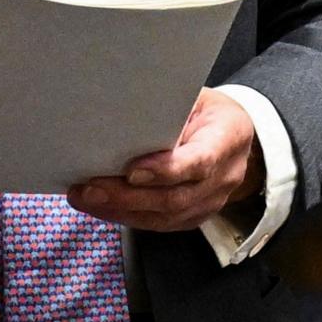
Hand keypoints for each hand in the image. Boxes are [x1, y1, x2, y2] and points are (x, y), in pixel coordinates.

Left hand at [70, 89, 263, 232]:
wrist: (237, 137)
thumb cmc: (209, 111)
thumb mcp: (196, 97)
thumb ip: (168, 111)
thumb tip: (122, 120)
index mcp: (228, 140)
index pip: (199, 162)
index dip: (165, 170)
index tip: (131, 171)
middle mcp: (224, 178)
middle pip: (174, 198)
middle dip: (127, 196)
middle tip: (90, 189)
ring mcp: (211, 202)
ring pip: (164, 217)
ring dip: (120, 210)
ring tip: (85, 199)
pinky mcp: (195, 216)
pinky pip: (160, 224)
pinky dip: (127, 217)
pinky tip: (101, 208)